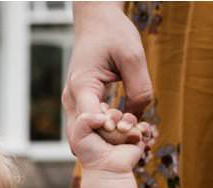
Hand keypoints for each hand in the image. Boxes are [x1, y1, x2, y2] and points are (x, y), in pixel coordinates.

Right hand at [64, 2, 151, 150]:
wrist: (96, 20)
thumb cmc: (113, 33)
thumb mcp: (134, 57)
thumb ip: (139, 90)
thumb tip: (137, 118)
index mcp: (81, 86)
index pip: (92, 124)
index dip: (113, 133)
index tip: (134, 131)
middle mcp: (71, 98)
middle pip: (86, 136)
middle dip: (113, 141)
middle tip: (141, 138)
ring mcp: (73, 103)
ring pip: (87, 135)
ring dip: (110, 138)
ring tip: (137, 134)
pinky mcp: (80, 103)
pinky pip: (91, 126)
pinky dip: (108, 131)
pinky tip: (130, 127)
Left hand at [72, 107, 149, 174]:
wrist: (107, 169)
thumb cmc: (91, 154)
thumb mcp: (78, 135)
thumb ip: (84, 118)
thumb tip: (104, 115)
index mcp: (96, 126)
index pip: (101, 108)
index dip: (102, 112)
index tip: (101, 124)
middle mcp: (110, 128)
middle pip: (116, 112)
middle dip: (114, 116)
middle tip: (110, 127)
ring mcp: (124, 133)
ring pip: (130, 118)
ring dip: (128, 121)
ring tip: (122, 129)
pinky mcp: (137, 139)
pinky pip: (144, 127)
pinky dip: (142, 128)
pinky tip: (136, 134)